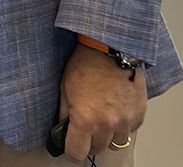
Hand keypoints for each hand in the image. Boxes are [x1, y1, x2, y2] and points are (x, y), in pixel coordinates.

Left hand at [59, 43, 145, 161]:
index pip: (77, 152)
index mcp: (85, 119)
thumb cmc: (85, 65)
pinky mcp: (138, 116)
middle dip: (90, 140)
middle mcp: (107, 125)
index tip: (70, 147)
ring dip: (107, 134)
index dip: (71, 151)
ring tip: (102, 114)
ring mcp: (125, 122)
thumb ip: (64, 114)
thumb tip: (62, 131)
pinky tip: (115, 108)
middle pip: (97, 149)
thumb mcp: (65, 88)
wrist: (109, 50)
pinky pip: (129, 130)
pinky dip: (122, 125)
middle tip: (86, 124)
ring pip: (115, 142)